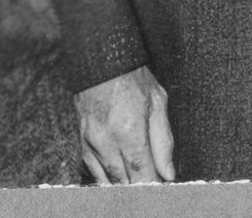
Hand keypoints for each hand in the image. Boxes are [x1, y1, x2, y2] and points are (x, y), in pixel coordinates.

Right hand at [77, 65, 175, 182]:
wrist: (102, 62)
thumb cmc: (133, 79)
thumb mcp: (158, 103)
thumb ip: (163, 142)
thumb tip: (168, 172)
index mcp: (129, 130)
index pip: (141, 174)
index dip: (152, 186)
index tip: (162, 189)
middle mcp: (107, 141)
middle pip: (124, 182)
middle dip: (140, 188)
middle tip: (153, 186)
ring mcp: (91, 143)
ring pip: (108, 181)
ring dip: (125, 186)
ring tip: (139, 183)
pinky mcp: (82, 144)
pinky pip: (94, 173)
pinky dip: (109, 180)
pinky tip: (120, 179)